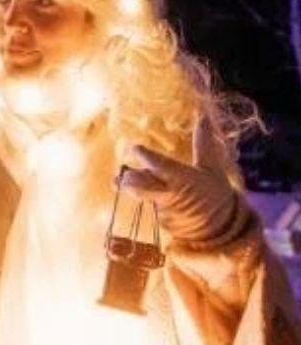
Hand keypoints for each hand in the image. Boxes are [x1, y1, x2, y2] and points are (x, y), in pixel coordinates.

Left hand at [121, 117, 240, 243]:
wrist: (224, 229)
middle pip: (140, 186)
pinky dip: (145, 198)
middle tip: (120, 174)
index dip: (147, 157)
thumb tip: (202, 116)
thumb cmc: (215, 193)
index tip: (135, 147)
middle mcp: (171, 195)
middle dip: (127, 179)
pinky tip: (150, 195)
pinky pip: (147, 207)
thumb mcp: (212, 167)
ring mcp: (164, 212)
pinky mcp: (160, 224)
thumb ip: (202, 143)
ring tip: (124, 180)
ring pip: (140, 195)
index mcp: (185, 179)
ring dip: (132, 188)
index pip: (162, 166)